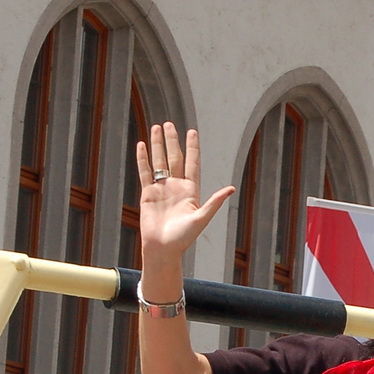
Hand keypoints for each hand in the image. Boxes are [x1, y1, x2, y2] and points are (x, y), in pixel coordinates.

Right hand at [136, 122, 235, 266]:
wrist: (163, 249)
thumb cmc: (183, 238)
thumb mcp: (201, 219)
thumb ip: (214, 202)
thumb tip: (231, 188)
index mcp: (191, 191)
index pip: (192, 163)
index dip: (192, 147)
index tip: (192, 131)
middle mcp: (176, 187)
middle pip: (175, 158)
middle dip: (172, 141)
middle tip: (169, 124)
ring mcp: (162, 189)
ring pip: (159, 162)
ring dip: (158, 145)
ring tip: (156, 127)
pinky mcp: (148, 194)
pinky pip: (145, 172)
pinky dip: (143, 159)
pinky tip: (142, 145)